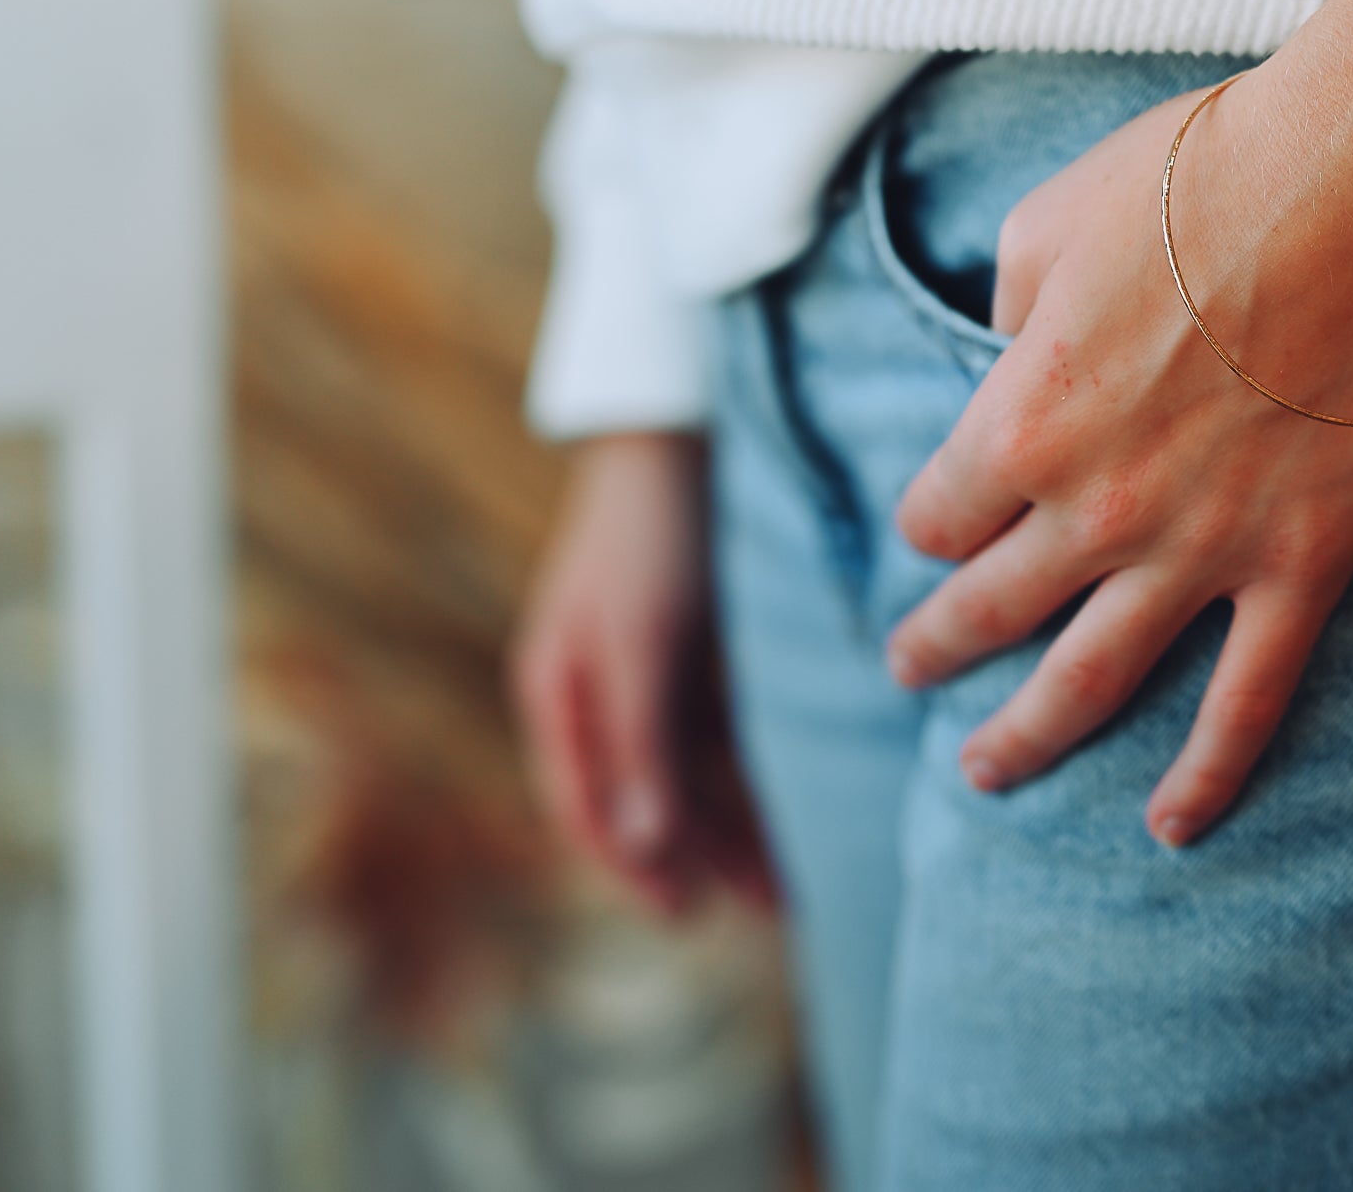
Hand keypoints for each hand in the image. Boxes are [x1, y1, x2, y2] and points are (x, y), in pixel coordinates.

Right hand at [511, 432, 774, 912]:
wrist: (674, 436)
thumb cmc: (648, 538)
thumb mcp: (640, 642)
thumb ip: (639, 744)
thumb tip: (643, 847)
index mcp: (558, 696)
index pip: (588, 809)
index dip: (635, 867)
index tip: (690, 916)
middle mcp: (592, 694)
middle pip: (643, 801)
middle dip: (702, 859)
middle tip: (776, 909)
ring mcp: (639, 672)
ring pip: (684, 774)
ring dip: (731, 826)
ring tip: (794, 879)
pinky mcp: (683, 651)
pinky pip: (712, 736)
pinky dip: (745, 775)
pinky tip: (792, 805)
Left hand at [889, 73, 1352, 847]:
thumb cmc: (1201, 173)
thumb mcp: (1049, 217)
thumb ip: (1004, 303)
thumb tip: (1007, 348)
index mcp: (1018, 419)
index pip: (937, 514)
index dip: (931, 520)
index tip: (941, 518)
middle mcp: (1091, 508)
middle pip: (987, 608)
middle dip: (937, 645)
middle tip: (910, 668)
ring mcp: (1200, 550)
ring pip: (1089, 681)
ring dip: (1028, 735)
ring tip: (984, 772)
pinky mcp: (1302, 565)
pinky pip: (1245, 701)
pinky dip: (1208, 774)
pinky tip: (1170, 826)